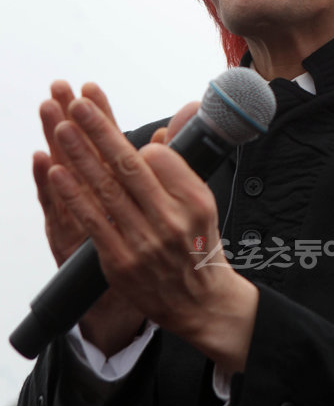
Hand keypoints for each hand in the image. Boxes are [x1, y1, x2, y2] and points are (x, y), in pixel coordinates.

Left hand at [46, 85, 258, 372]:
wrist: (199, 302)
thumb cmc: (197, 245)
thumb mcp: (203, 204)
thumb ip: (179, 172)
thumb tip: (153, 142)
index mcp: (194, 201)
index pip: (159, 159)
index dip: (135, 143)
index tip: (116, 131)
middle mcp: (171, 220)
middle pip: (129, 167)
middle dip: (101, 131)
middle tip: (79, 103)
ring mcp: (144, 243)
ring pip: (107, 190)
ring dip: (81, 155)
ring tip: (63, 127)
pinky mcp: (120, 263)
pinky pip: (93, 223)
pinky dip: (74, 196)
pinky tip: (58, 173)